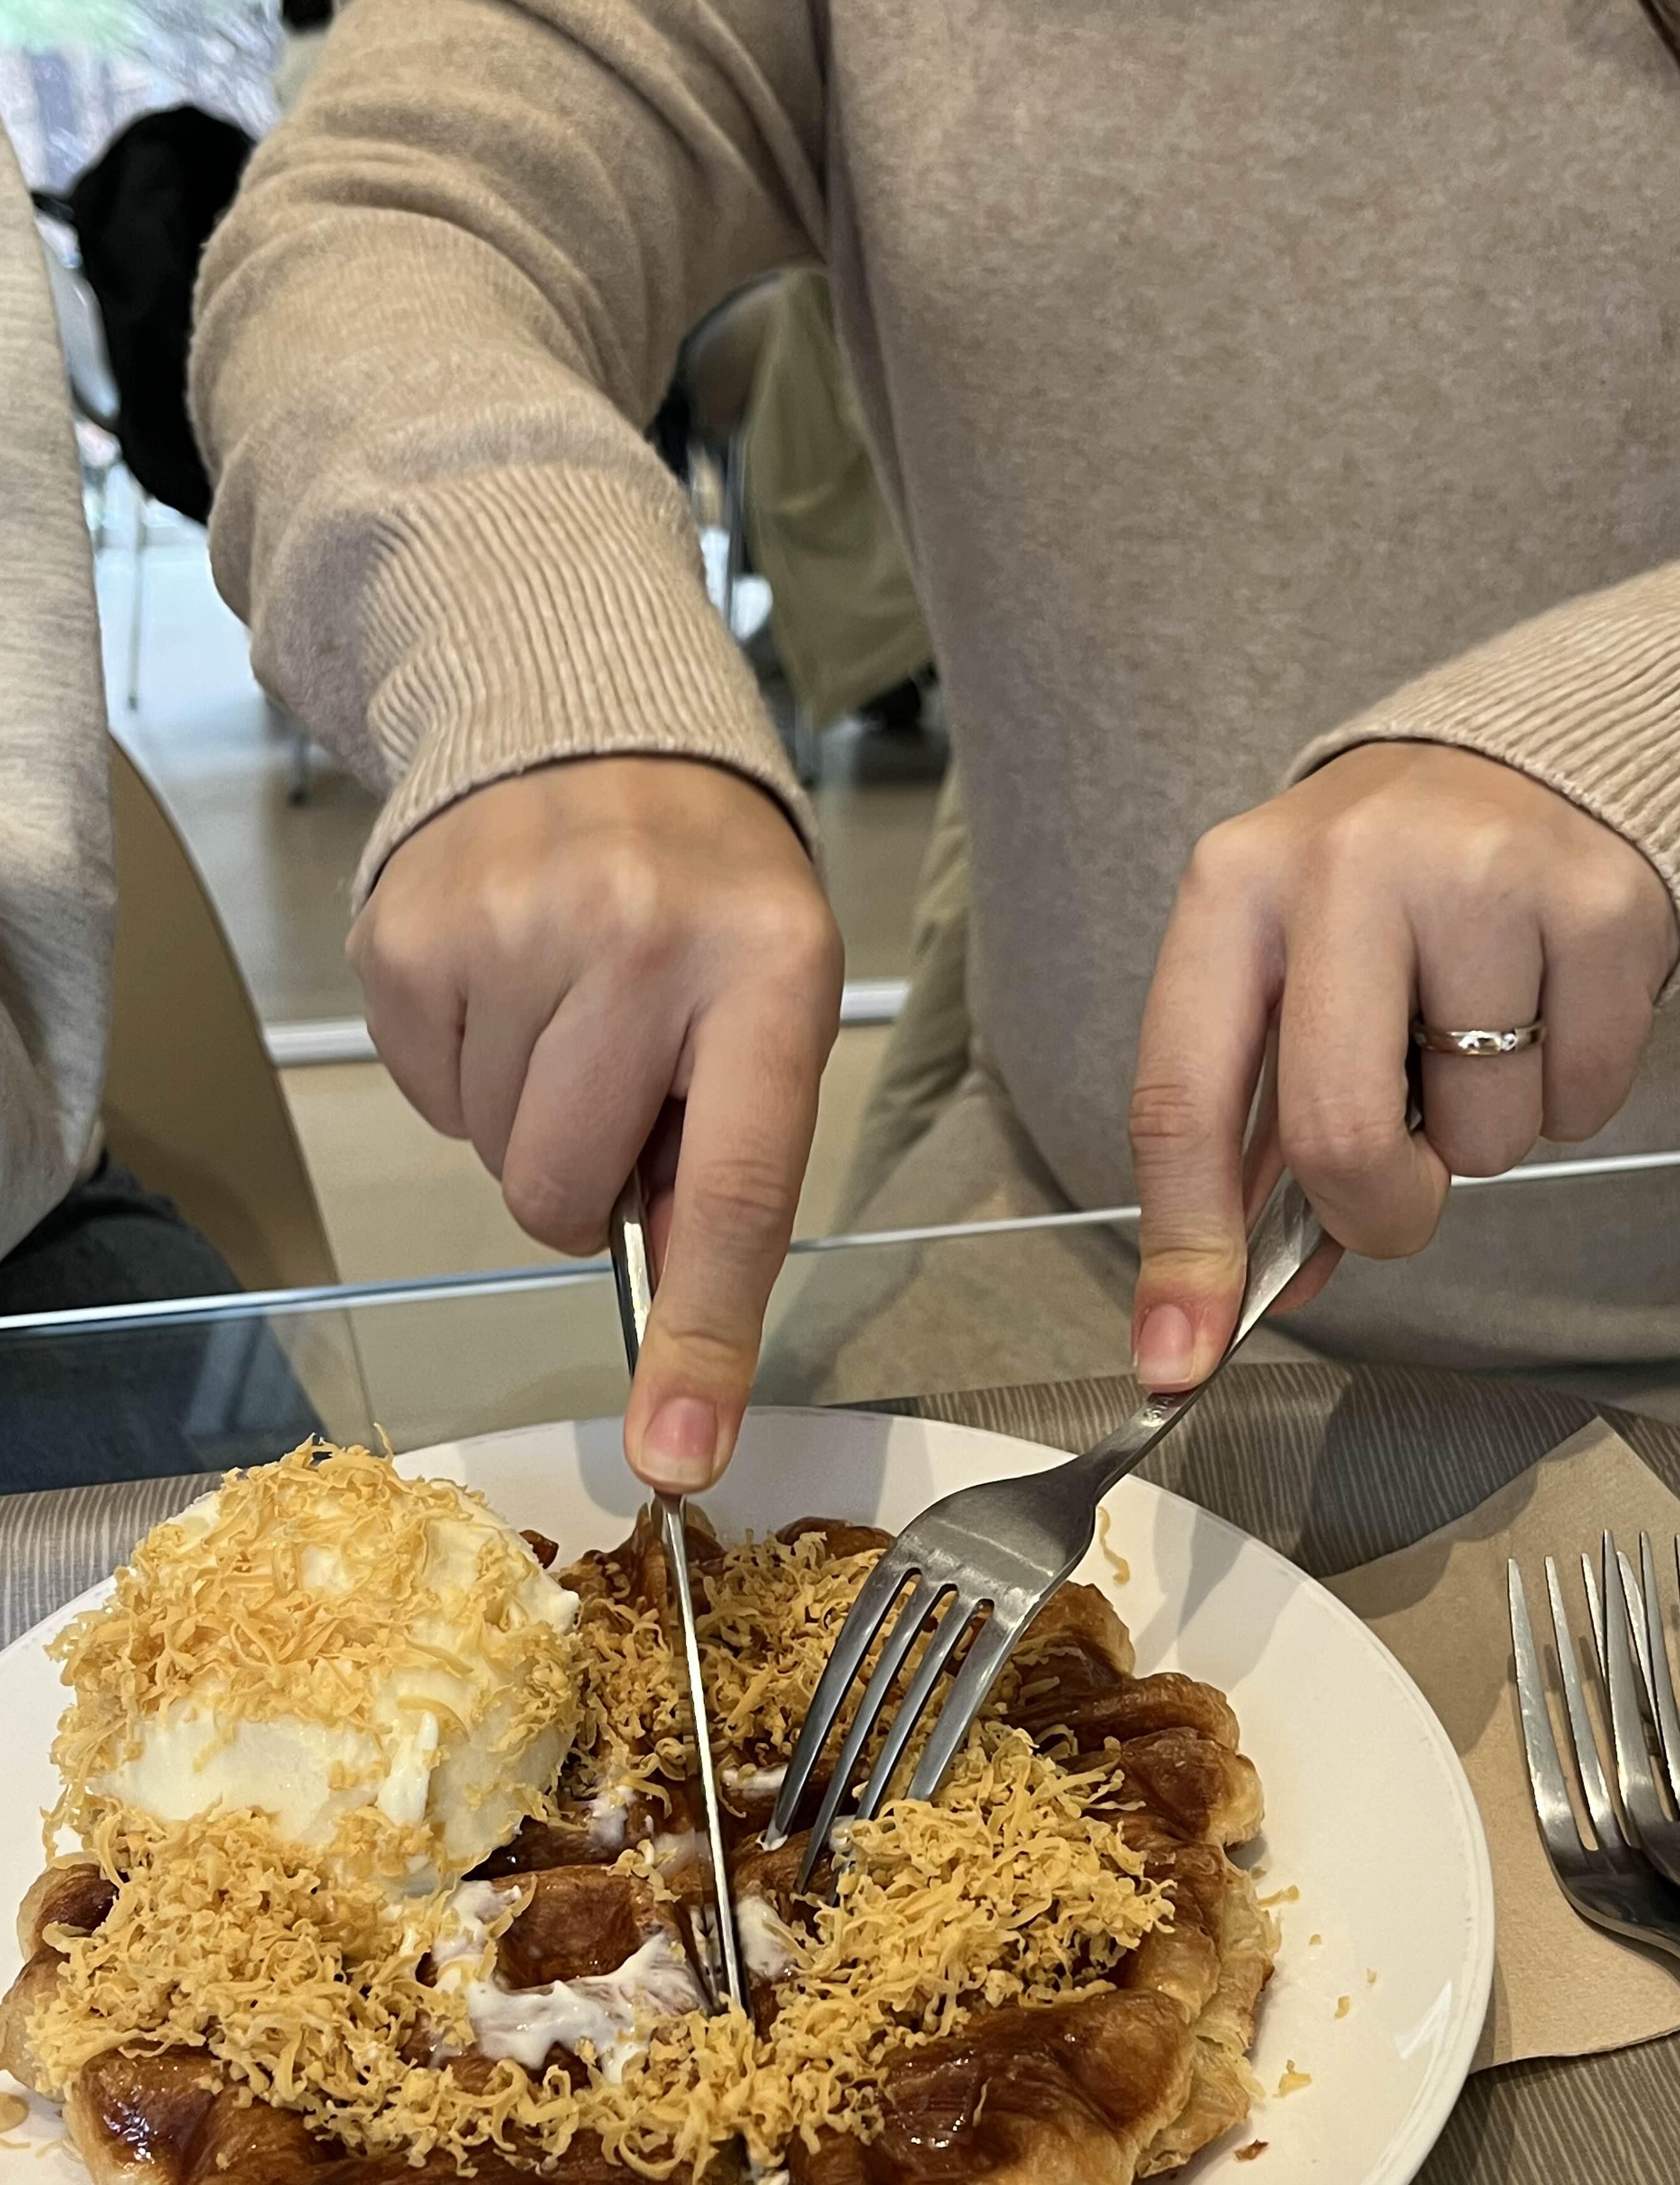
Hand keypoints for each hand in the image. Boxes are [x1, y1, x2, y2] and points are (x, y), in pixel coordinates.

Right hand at [347, 756, 842, 1489]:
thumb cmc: (707, 904)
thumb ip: (733, 1167)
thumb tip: (682, 1376)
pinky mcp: (405, 931)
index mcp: (766, 973)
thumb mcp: (770, 1008)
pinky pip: (424, 1096)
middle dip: (584, 1183)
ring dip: (525, 1116)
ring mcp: (508, 927)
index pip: (736, 1194)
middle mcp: (638, 941)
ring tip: (567, 1010)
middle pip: (565, 1195)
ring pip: (490, 1156)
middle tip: (617, 1085)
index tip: (677, 1456)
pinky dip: (462, 1068)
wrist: (590, 728)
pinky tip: (505, 985)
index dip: (704, 1340)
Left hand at [1129, 743, 1679, 1387]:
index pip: (1181, 1097)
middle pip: (1337, 1136)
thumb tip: (1226, 1302)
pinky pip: (1580, 1101)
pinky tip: (1549, 1007)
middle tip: (1398, 1190)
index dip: (1183, 1248)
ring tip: (1480, 1029)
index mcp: (1232, 887)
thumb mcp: (1286, 975)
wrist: (1539, 750)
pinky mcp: (1601, 901)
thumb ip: (1253, 1137)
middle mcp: (1345, 864)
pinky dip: (1567, 1094)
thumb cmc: (1384, 892)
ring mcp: (1481, 873)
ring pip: (1479, 1137)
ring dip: (1482, 1134)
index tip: (1176, 1359)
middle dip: (1376, 1210)